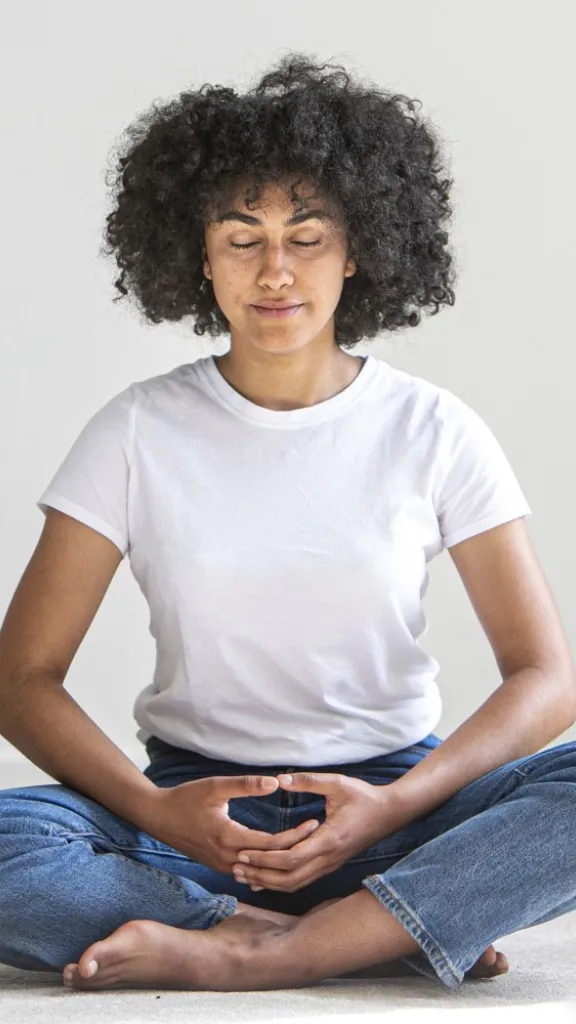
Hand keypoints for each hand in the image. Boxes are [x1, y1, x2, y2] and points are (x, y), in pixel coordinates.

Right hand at [148, 775, 320, 874]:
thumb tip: (275, 783)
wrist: (158, 817)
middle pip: (269, 859)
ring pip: (259, 869)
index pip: (271, 843)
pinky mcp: (217, 865)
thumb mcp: (216, 786)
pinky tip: (279, 857)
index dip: (295, 835)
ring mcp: (221, 865)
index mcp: (229, 837)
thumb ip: (246, 785)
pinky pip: (247, 870)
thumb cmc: (186, 798)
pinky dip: (265, 865)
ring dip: (280, 859)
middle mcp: (227, 857)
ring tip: (303, 847)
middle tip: (316, 835)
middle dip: (294, 848)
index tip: (313, 823)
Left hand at [233, 772, 399, 892]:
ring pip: (295, 884)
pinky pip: (302, 880)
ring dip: (268, 882)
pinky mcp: (330, 864)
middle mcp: (328, 858)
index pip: (291, 859)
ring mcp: (330, 864)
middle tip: (235, 868)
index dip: (265, 859)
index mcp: (328, 839)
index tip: (243, 852)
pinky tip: (264, 877)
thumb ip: (308, 781)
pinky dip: (281, 881)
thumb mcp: (337, 783)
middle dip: (261, 875)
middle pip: (289, 879)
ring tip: (244, 875)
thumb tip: (279, 779)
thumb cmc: (364, 796)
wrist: (389, 813)